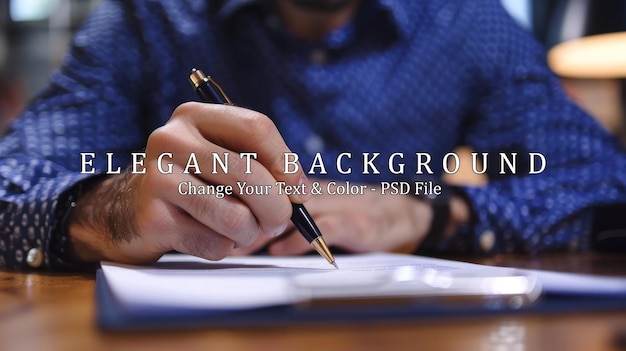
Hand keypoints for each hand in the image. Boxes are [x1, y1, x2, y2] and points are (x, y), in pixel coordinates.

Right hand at [67, 102, 309, 263]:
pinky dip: (224, 246)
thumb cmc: (192, 181)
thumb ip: (261, 165)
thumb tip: (298, 193)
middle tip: (279, 220)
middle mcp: (171, 139)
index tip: (298, 190)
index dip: (287, 163)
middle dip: (277, 207)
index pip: (256, 127)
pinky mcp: (153, 219)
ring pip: (236, 216)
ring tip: (244, 230)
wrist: (128, 208)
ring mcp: (158, 179)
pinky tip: (208, 235)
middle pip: (249, 175)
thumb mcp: (222, 158)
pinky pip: (215, 243)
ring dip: (251, 233)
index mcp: (195, 116)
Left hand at [234, 181, 434, 255]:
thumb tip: (241, 225)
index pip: (267, 182)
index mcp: (305, 185)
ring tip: (239, 244)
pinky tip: (280, 250)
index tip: (212, 212)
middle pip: (275, 194)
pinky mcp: (359, 223)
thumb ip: (285, 213)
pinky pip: (326, 227)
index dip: (238, 195)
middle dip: (243, 212)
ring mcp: (340, 204)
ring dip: (265, 226)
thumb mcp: (317, 207)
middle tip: (215, 231)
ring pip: (295, 208)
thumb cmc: (354, 212)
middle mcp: (319, 190)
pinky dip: (302, 239)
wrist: (405, 213)